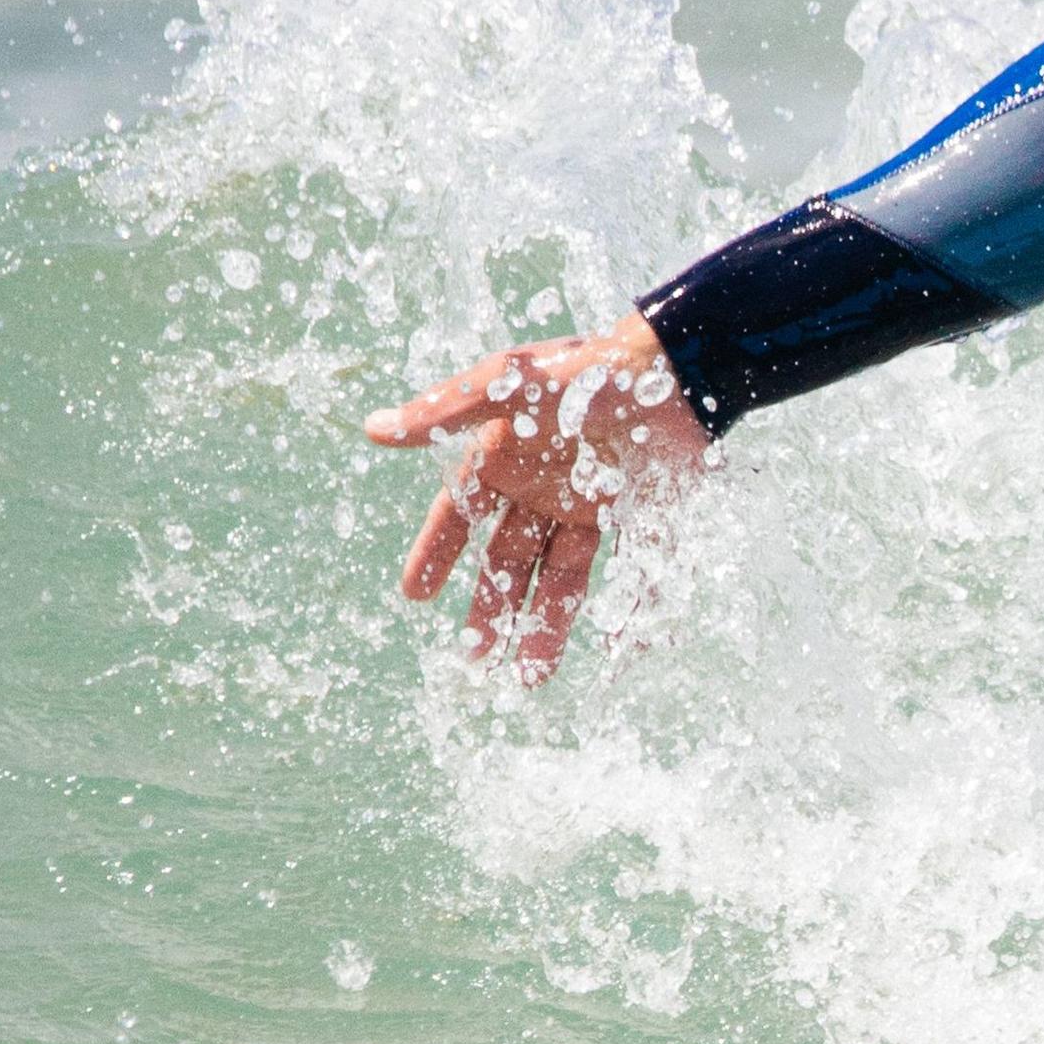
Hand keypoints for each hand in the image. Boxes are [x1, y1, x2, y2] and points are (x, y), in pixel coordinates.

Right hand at [364, 315, 707, 680]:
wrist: (673, 365)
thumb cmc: (584, 367)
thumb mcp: (509, 383)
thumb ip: (444, 410)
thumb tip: (371, 429)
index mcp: (509, 460)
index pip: (463, 515)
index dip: (438, 552)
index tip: (414, 595)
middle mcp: (547, 488)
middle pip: (511, 559)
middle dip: (492, 609)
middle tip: (474, 660)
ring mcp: (596, 505)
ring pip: (563, 576)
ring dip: (544, 625)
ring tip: (529, 678)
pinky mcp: (644, 517)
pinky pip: (632, 575)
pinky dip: (626, 612)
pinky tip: (614, 650)